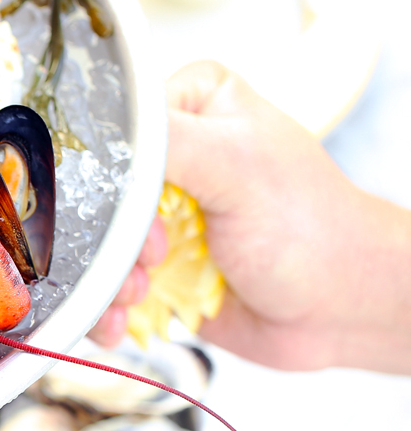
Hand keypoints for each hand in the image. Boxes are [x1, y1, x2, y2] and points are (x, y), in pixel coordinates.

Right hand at [91, 60, 410, 373]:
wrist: (338, 307)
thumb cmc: (310, 228)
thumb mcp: (238, 165)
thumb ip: (166, 141)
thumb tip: (94, 136)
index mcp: (191, 108)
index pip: (115, 126)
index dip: (111, 173)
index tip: (135, 209)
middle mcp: (169, 159)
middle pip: (94, 193)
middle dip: (106, 238)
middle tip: (147, 259)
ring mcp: (157, 218)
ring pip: (92, 244)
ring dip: (105, 279)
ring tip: (140, 294)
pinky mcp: (150, 268)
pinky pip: (101, 286)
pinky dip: (103, 309)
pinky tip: (120, 322)